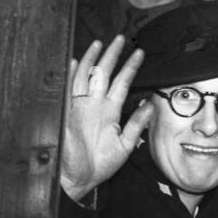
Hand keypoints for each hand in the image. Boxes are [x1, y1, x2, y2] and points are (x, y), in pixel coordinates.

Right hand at [60, 36, 153, 201]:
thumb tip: (150, 104)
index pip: (122, 83)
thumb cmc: (101, 163)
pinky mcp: (67, 114)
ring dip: (93, 60)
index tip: (139, 53)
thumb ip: (137, 123)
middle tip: (120, 38)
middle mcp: (95, 105)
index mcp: (110, 111)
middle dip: (112, 56)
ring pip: (86, 78)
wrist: (80, 179)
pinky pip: (67, 92)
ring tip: (100, 44)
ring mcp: (80, 108)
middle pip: (104, 74)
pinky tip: (74, 63)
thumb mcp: (126, 143)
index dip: (130, 67)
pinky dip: (71, 77)